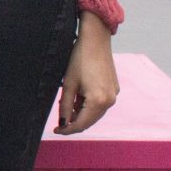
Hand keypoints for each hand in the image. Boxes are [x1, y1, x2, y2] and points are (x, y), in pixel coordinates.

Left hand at [56, 15, 118, 134]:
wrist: (96, 40)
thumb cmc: (79, 60)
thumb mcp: (68, 84)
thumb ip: (65, 106)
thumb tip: (63, 123)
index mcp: (98, 101)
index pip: (81, 124)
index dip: (67, 129)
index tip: (56, 130)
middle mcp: (109, 100)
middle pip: (89, 121)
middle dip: (74, 122)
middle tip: (60, 120)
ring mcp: (114, 94)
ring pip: (95, 113)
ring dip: (81, 113)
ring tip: (68, 103)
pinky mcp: (114, 88)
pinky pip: (101, 104)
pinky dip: (89, 105)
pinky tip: (79, 96)